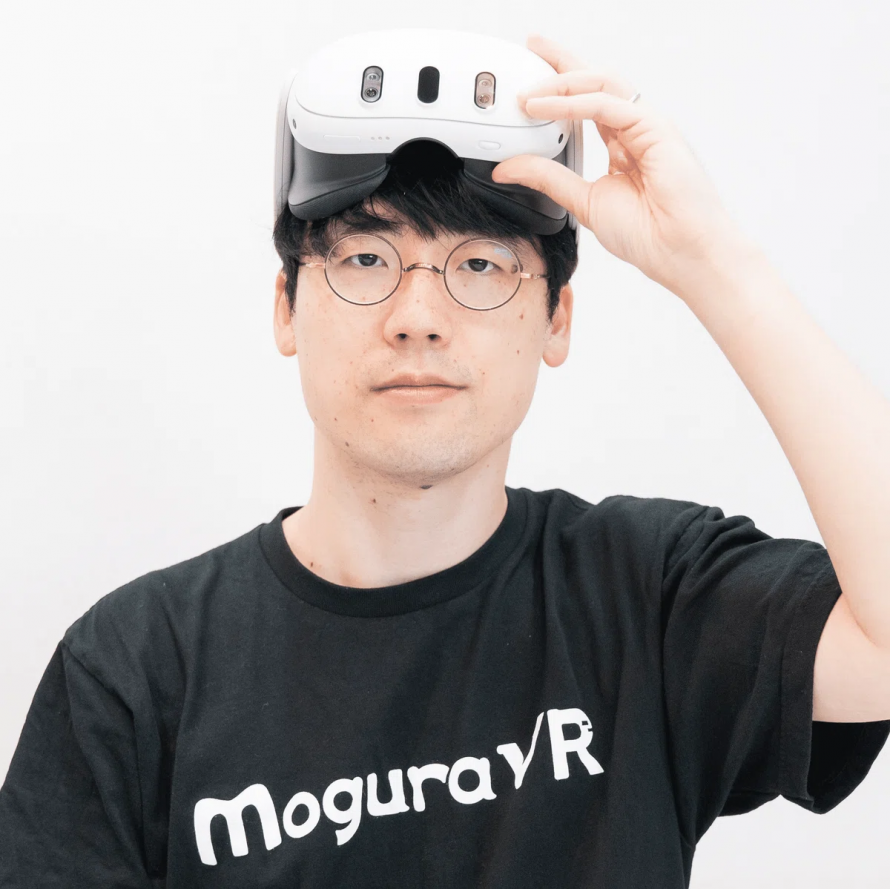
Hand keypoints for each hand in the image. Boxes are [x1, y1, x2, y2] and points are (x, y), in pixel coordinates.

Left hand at [492, 34, 749, 293]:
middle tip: (533, 46)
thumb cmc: (647, 234)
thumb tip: (507, 169)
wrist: (679, 253)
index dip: (560, 85)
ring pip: (601, 86)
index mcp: (622, 146)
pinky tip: (547, 108)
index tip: (531, 78)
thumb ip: (547, 180)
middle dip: (563, 62)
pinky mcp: (655, 127)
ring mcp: (647, 126)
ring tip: (529, 93)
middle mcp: (635, 130)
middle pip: (595, 82)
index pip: (586, 104)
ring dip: (562, 82)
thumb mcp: (582, 202)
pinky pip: (607, 105)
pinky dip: (574, 104)